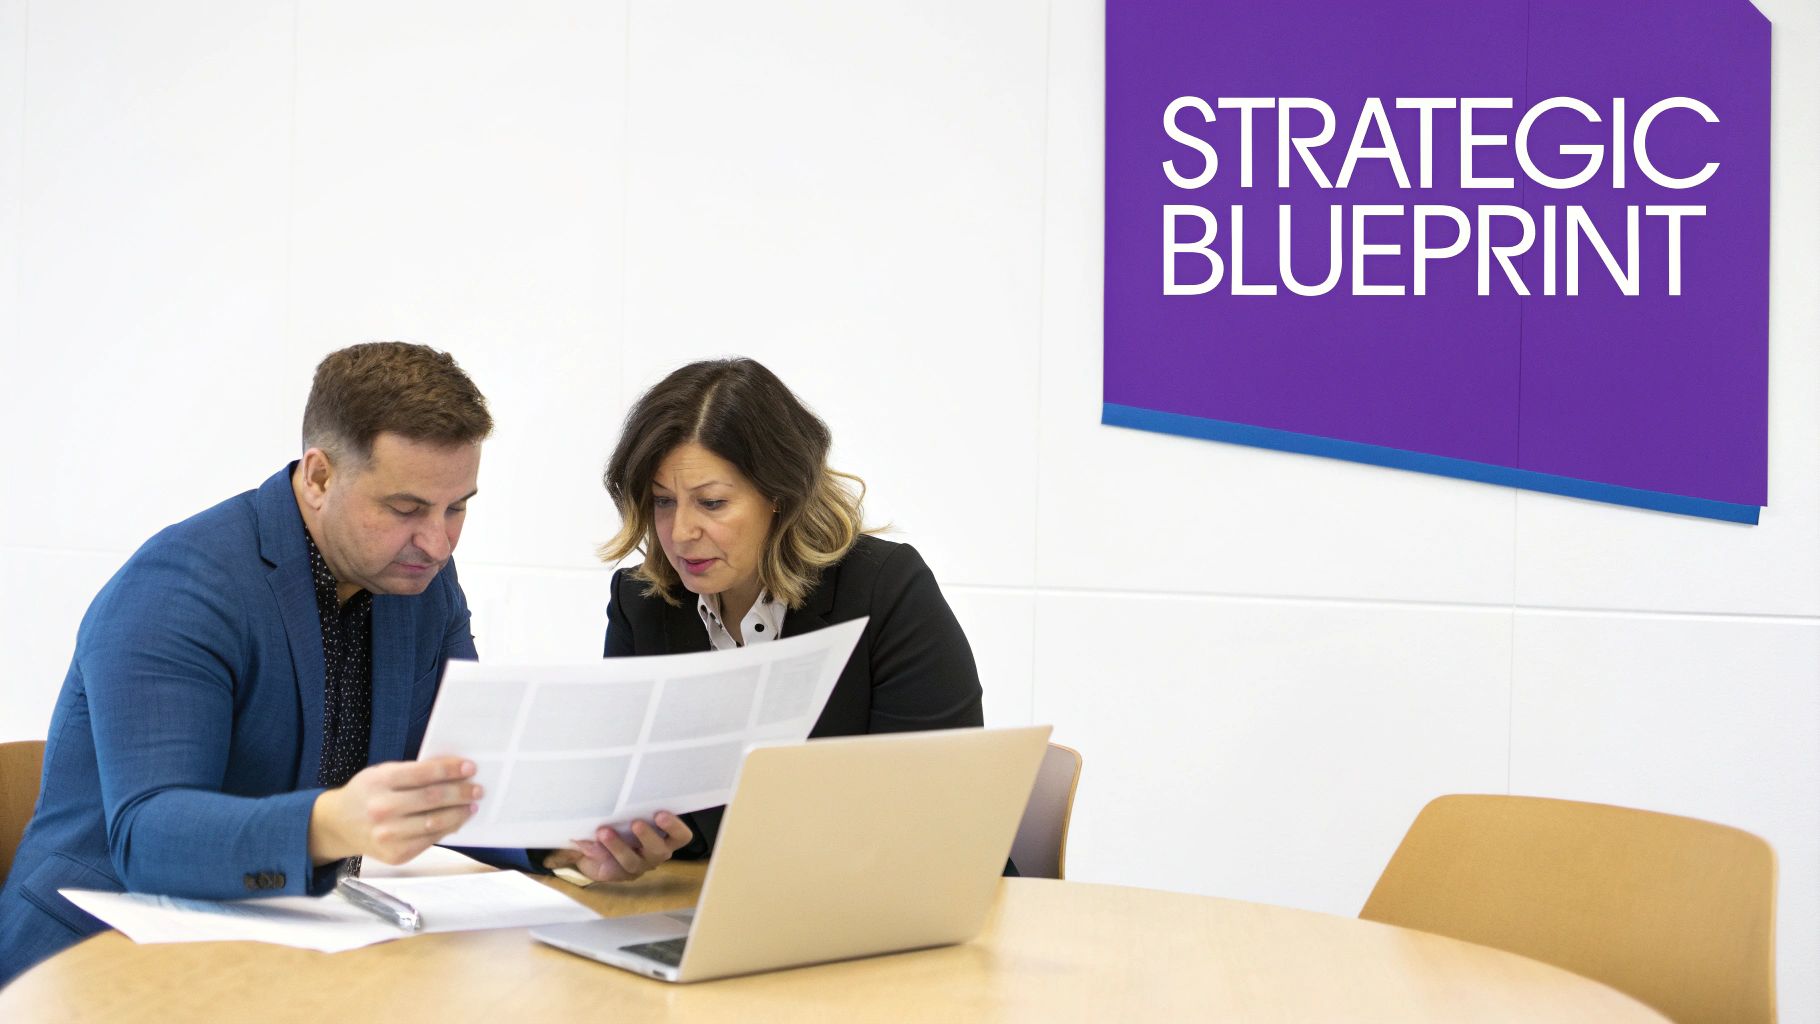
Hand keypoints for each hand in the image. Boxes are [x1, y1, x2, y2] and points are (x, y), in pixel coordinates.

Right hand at [310, 757, 481, 865]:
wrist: (338, 825)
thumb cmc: (367, 794)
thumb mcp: (382, 773)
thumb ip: (413, 772)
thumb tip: (454, 771)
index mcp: (379, 782)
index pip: (423, 774)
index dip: (450, 770)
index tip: (470, 767)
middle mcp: (382, 809)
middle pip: (432, 799)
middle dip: (461, 792)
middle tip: (477, 789)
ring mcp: (388, 835)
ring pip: (434, 823)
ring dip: (459, 813)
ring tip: (471, 805)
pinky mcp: (395, 854)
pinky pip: (429, 840)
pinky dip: (447, 829)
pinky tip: (456, 821)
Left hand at [542, 812, 693, 882]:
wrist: (598, 846)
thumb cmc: (623, 824)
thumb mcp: (628, 814)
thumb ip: (628, 807)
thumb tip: (619, 796)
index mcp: (665, 839)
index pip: (681, 836)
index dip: (674, 827)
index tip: (660, 813)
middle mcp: (655, 855)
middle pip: (659, 851)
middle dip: (647, 836)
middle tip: (636, 823)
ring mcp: (637, 867)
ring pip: (631, 861)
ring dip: (618, 846)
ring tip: (604, 832)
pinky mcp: (617, 875)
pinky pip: (609, 868)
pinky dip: (598, 853)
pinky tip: (587, 843)